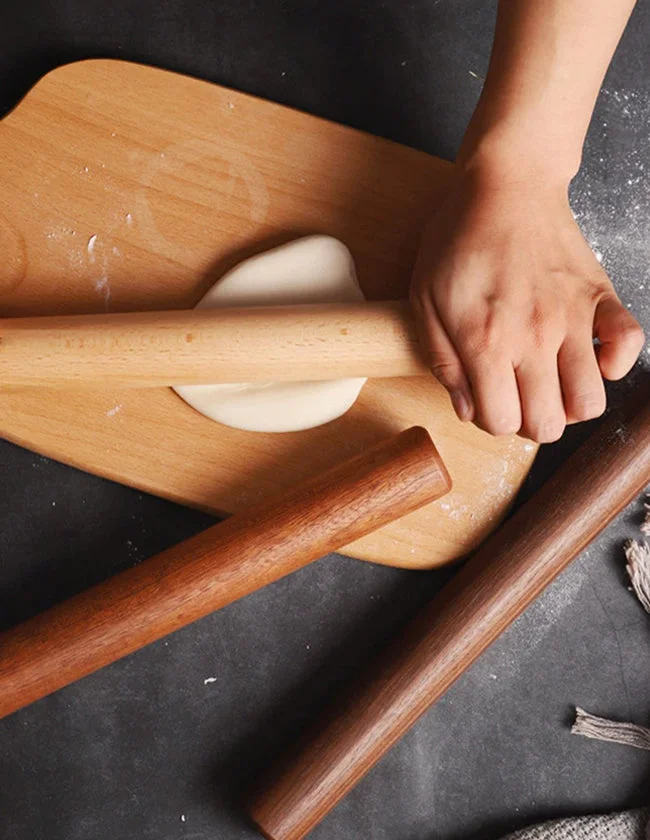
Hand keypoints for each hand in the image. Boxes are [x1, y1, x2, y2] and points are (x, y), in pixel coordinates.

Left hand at [410, 167, 644, 441]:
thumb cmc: (459, 240)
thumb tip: (468, 409)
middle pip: (549, 425)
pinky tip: (588, 355)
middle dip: (529, 422)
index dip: (491, 421)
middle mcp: (535, 337)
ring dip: (570, 403)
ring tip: (550, 382)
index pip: (502, 422)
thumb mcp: (425, 299)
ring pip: (591, 401)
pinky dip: (614, 362)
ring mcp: (573, 318)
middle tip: (516, 395)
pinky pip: (629, 346)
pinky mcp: (601, 297)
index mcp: (486, 341)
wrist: (506, 184)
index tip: (485, 398)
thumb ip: (444, 361)